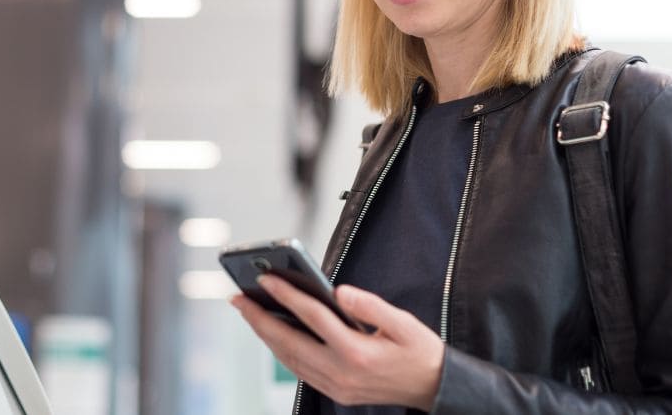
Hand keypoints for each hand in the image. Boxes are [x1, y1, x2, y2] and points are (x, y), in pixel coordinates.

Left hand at [231, 275, 443, 410]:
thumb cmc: (419, 351)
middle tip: (237, 297)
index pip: (312, 317)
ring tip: (248, 311)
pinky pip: (298, 370)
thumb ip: (371, 304)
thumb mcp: (404, 322)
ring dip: (264, 335)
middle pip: (289, 341)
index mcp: (357, 352)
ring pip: (288, 359)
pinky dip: (280, 350)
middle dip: (259, 318)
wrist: (433, 389)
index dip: (287, 295)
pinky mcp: (335, 393)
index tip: (265, 278)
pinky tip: (271, 334)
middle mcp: (341, 373)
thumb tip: (338, 291)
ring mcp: (335, 386)